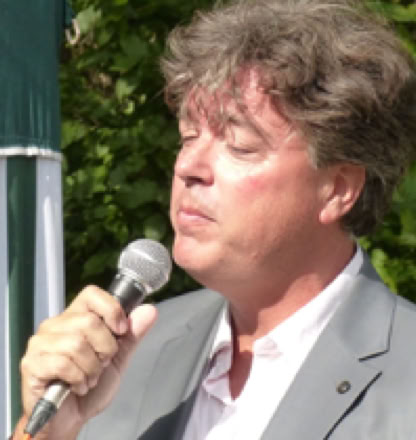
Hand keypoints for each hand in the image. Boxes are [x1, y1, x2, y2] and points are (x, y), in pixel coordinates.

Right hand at [19, 285, 156, 438]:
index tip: (121, 330)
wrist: (70, 420)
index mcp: (76, 317)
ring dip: (92, 368)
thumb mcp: (118, 358)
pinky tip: (77, 386)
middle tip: (102, 363)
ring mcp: (41, 343)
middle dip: (105, 348)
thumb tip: (149, 310)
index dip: (111, 309)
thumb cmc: (91, 387)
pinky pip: (63, 363)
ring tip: (89, 377)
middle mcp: (56, 325)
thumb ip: (132, 334)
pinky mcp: (32, 363)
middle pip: (90, 321)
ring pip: (77, 344)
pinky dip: (78, 379)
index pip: (92, 294)